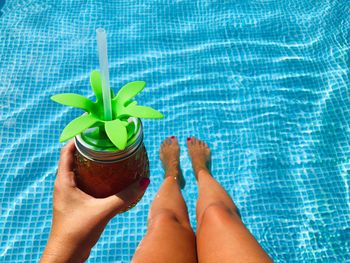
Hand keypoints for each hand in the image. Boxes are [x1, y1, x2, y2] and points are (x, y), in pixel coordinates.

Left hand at [41, 140, 149, 262]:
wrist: (67, 254)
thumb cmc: (77, 231)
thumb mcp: (103, 211)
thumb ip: (125, 196)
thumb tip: (144, 182)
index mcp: (64, 181)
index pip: (67, 151)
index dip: (79, 138)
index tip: (95, 130)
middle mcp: (64, 184)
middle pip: (74, 158)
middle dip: (90, 148)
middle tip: (108, 142)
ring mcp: (69, 194)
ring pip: (80, 171)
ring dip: (93, 162)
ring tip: (111, 156)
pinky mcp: (75, 202)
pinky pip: (84, 182)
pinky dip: (95, 176)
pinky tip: (110, 178)